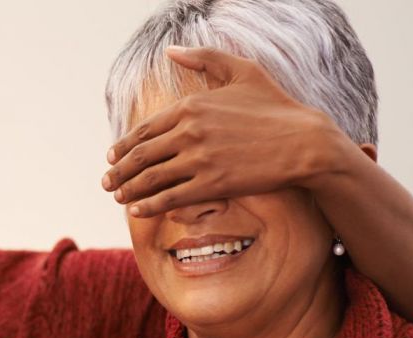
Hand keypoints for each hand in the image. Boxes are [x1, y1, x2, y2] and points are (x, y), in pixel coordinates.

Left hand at [101, 45, 352, 216]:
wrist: (305, 142)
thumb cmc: (275, 106)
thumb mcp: (242, 71)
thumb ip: (204, 58)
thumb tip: (170, 51)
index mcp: (191, 105)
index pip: (145, 129)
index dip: (124, 146)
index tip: (113, 157)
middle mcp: (190, 131)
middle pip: (142, 156)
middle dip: (119, 171)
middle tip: (107, 182)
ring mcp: (200, 159)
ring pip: (151, 178)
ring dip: (129, 190)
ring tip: (119, 197)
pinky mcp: (212, 184)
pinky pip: (170, 197)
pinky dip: (150, 205)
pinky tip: (138, 211)